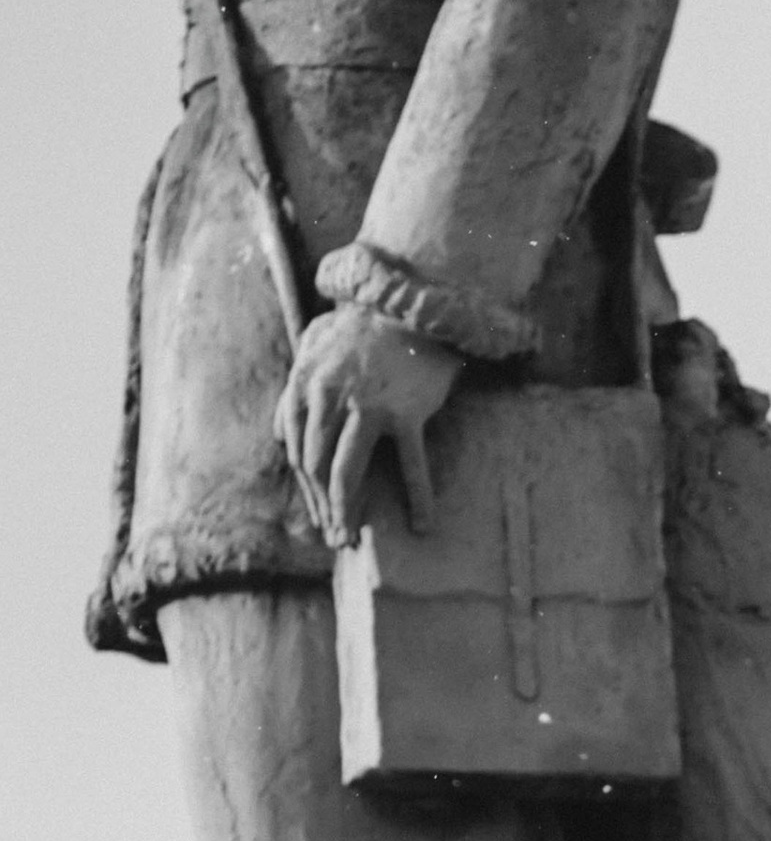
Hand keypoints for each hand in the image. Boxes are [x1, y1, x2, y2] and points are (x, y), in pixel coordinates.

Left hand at [275, 303, 461, 547]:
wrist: (411, 302)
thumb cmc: (363, 328)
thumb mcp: (313, 348)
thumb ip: (293, 390)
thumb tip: (278, 432)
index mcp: (305, 384)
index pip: (297, 449)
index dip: (306, 489)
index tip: (318, 515)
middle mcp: (330, 397)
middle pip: (316, 466)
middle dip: (322, 507)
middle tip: (334, 537)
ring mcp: (368, 406)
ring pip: (347, 471)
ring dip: (346, 511)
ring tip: (352, 538)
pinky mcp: (405, 412)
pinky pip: (410, 465)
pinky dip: (418, 498)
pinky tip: (422, 525)